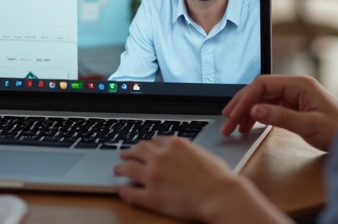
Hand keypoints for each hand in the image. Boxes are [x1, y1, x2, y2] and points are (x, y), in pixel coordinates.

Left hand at [114, 136, 241, 220]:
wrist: (219, 196)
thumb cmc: (219, 179)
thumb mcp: (205, 155)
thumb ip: (192, 151)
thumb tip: (190, 154)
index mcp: (175, 145)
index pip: (155, 140)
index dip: (148, 145)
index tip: (145, 147)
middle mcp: (160, 157)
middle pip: (138, 150)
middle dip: (130, 152)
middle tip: (125, 155)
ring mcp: (153, 176)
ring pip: (129, 168)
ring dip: (121, 168)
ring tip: (118, 170)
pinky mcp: (151, 196)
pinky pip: (131, 192)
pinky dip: (124, 191)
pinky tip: (122, 191)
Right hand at [222, 75, 337, 151]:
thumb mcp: (309, 125)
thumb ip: (280, 117)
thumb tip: (255, 111)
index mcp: (299, 84)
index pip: (262, 85)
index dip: (245, 99)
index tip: (233, 115)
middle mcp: (295, 86)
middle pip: (259, 90)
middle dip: (241, 105)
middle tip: (227, 122)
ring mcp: (294, 96)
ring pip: (262, 100)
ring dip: (247, 112)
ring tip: (234, 128)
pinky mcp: (295, 106)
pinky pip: (270, 108)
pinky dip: (257, 116)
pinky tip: (249, 126)